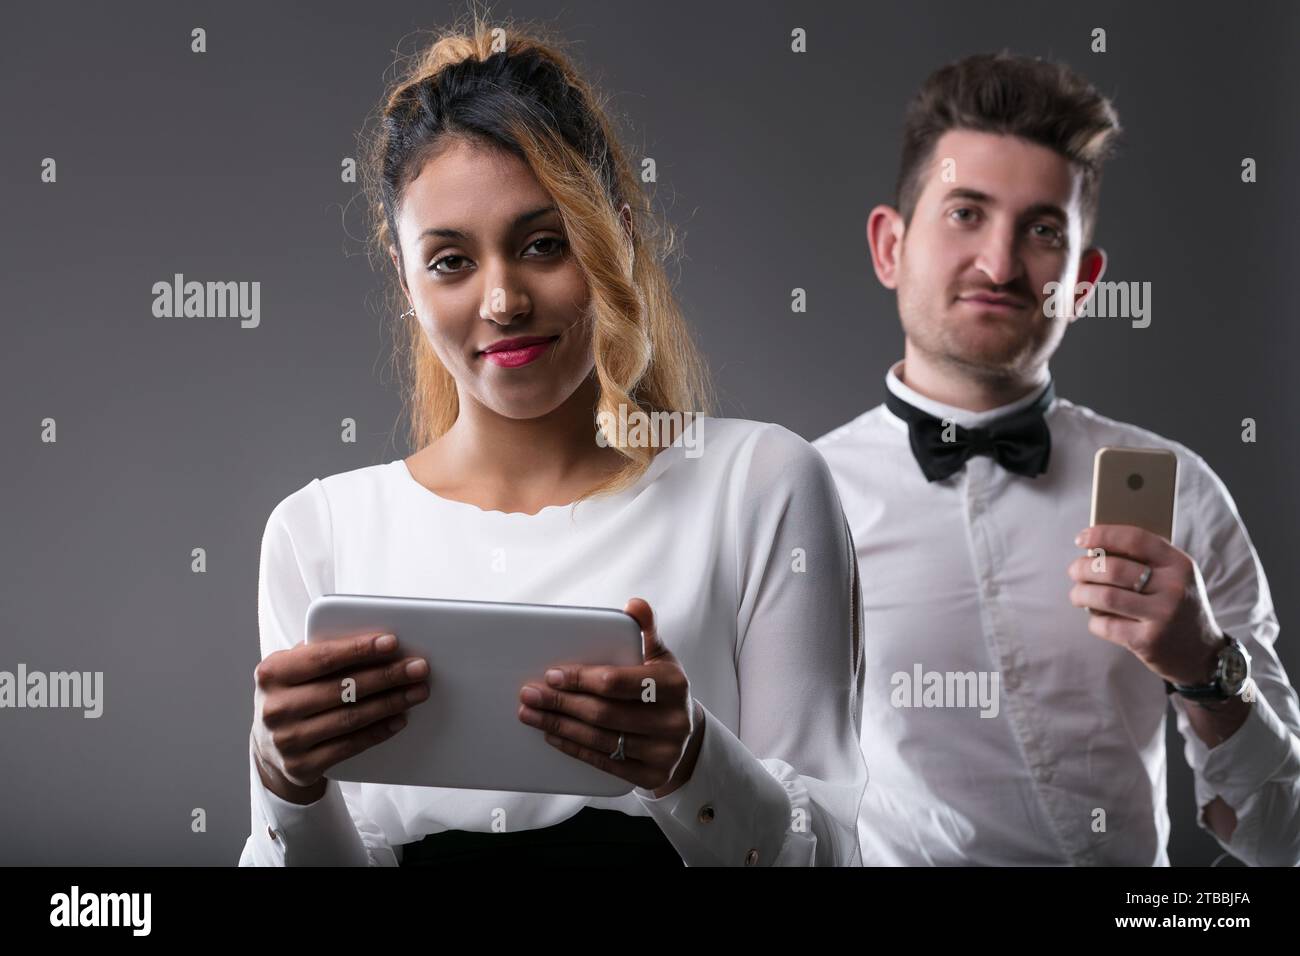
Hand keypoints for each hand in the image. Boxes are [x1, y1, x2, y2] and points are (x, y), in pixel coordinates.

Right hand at [251, 632, 430, 802]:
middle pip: (343, 688)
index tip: (392, 643)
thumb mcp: (294, 669)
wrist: (269, 746)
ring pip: (350, 718)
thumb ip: (323, 652)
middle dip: (387, 676)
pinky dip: (378, 731)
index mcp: (272, 673)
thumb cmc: (292, 695)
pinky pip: (349, 747)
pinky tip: (399, 719)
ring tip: (416, 691)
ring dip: (390, 703)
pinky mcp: (301, 766)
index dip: (359, 649)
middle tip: (418, 668)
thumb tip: (376, 642)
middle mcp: (276, 707)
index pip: (322, 657)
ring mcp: (287, 740)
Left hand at [517, 597, 703, 796]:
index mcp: (674, 684)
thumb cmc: (661, 687)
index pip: (617, 683)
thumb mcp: (659, 657)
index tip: (551, 674)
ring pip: (600, 740)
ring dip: (559, 726)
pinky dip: (574, 748)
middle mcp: (674, 721)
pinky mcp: (653, 777)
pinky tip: (552, 734)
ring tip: (531, 714)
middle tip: (530, 694)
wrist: (685, 732)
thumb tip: (634, 604)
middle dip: (560, 703)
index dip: (580, 679)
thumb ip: (645, 630)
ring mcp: (665, 753)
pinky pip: (605, 763)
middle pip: (603, 713)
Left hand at [1068, 524, 1224, 685]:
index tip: (1081, 539)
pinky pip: (1106, 624)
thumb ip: (1146, 561)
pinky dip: (1094, 619)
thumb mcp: (1175, 578)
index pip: (1136, 540)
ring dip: (1081, 594)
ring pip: (1105, 596)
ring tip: (1077, 595)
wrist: (1202, 654)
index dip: (1103, 535)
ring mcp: (1162, 616)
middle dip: (1083, 568)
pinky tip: (1097, 617)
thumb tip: (1094, 548)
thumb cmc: (1177, 607)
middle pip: (1113, 569)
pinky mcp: (1148, 641)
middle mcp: (1174, 588)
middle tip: (1074, 571)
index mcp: (1180, 565)